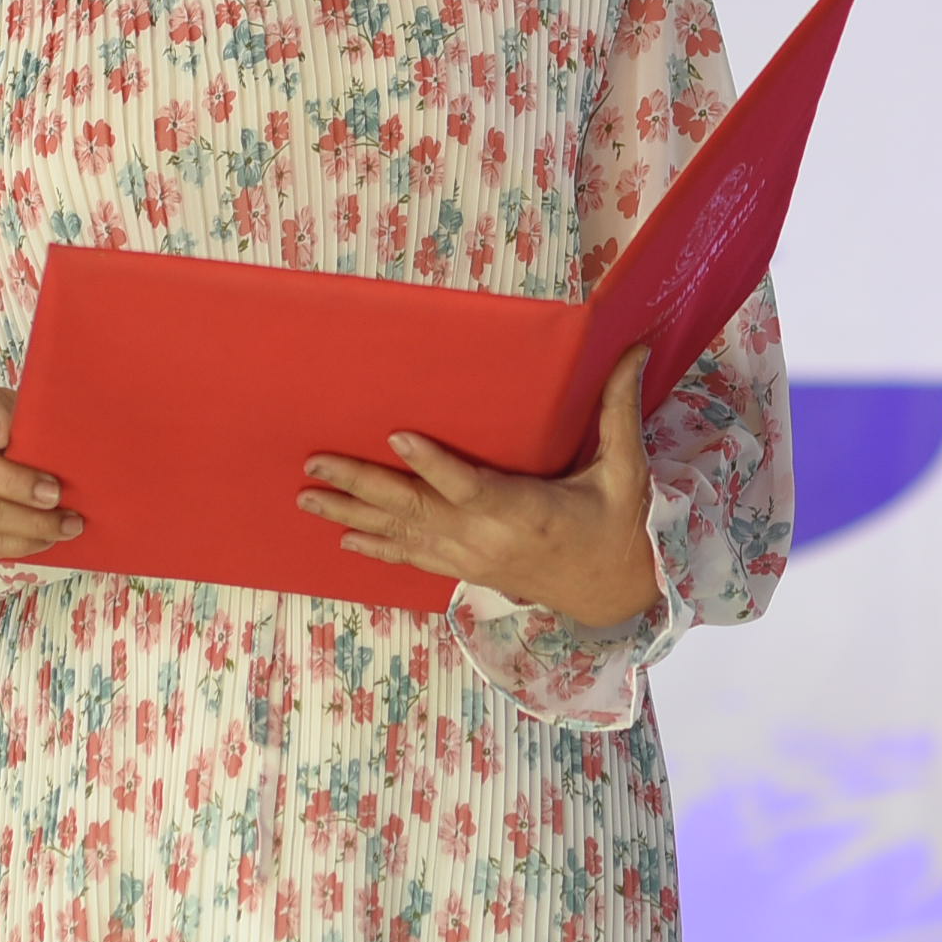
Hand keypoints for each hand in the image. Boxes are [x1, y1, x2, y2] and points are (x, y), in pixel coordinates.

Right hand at [0, 379, 79, 567]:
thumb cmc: (12, 438)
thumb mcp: (21, 416)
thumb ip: (36, 422)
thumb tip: (74, 439)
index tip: (9, 433)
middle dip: (15, 483)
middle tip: (54, 494)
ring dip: (27, 523)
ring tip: (66, 525)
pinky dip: (19, 544)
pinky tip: (47, 539)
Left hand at [298, 346, 663, 626]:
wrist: (615, 592)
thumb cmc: (619, 523)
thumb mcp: (626, 469)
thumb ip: (620, 409)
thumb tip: (634, 349)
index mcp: (524, 510)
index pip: (470, 485)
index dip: (434, 464)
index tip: (396, 436)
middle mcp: (487, 538)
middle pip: (416, 509)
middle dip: (361, 486)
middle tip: (316, 463)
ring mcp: (471, 558)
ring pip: (402, 534)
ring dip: (352, 516)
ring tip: (307, 498)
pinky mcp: (466, 568)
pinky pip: (412, 557)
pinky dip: (376, 547)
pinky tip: (344, 537)